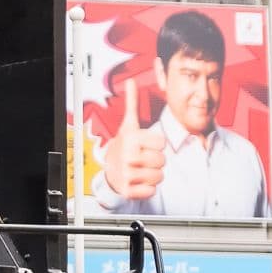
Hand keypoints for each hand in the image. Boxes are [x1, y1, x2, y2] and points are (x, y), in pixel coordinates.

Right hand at [103, 77, 165, 201]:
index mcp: (130, 139)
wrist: (109, 169)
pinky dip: (147, 188)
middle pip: (162, 161)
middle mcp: (127, 156)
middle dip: (155, 161)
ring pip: (159, 177)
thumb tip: (130, 81)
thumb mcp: (128, 125)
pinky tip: (138, 181)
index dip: (157, 145)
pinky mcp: (128, 190)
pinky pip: (151, 191)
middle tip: (143, 158)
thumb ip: (133, 103)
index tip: (145, 144)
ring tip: (141, 170)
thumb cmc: (124, 146)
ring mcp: (126, 174)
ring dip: (153, 175)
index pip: (162, 143)